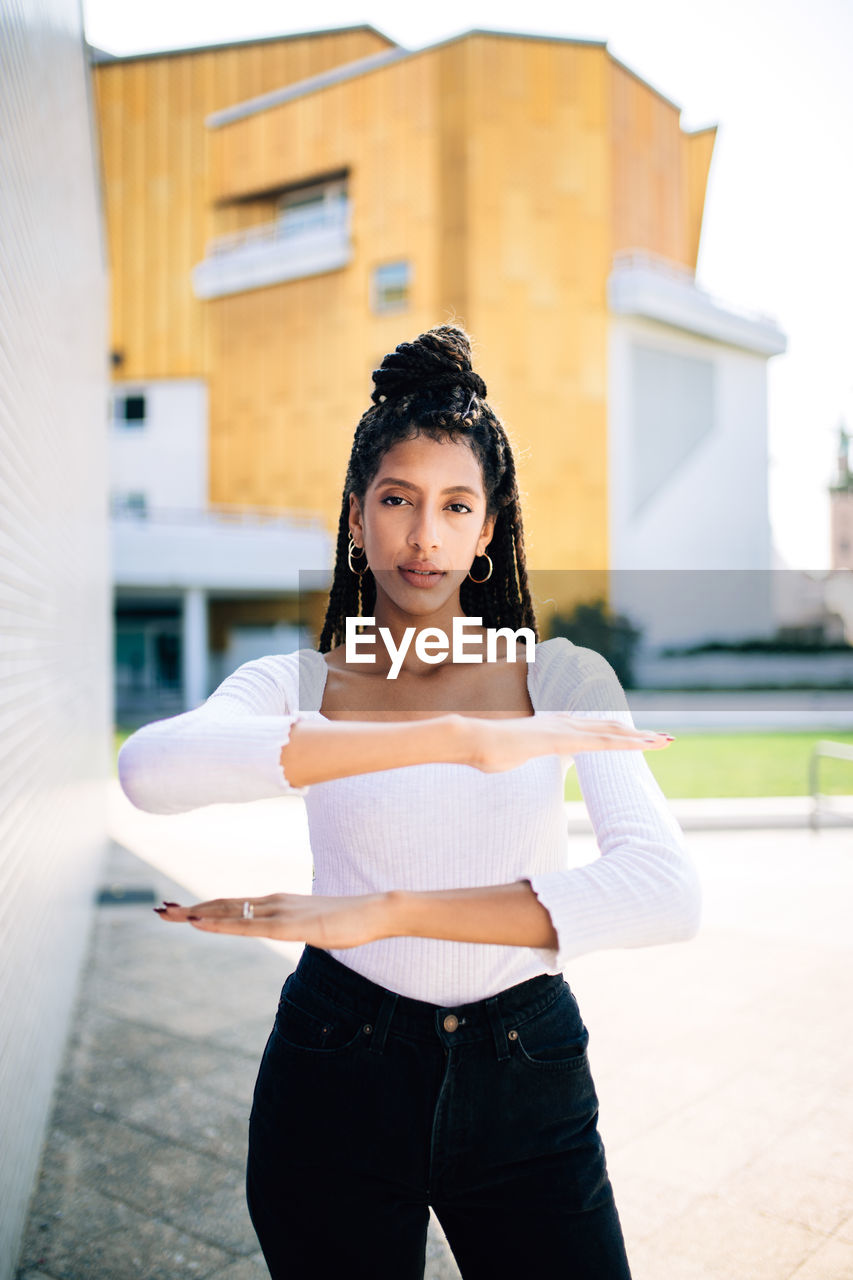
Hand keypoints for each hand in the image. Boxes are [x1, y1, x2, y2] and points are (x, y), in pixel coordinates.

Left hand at [154, 891, 391, 947]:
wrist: (375, 911)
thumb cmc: (349, 919)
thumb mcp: (313, 926)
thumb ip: (297, 927)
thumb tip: (289, 933)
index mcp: (276, 903)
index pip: (233, 905)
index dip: (204, 907)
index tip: (179, 910)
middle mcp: (272, 902)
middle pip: (223, 905)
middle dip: (190, 909)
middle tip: (160, 910)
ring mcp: (279, 912)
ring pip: (228, 912)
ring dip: (196, 913)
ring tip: (169, 914)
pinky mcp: (289, 926)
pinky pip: (246, 926)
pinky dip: (218, 924)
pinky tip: (200, 923)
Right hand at [470, 713, 673, 772]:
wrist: (472, 739)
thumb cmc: (486, 750)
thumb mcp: (512, 756)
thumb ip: (522, 754)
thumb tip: (517, 756)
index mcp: (554, 725)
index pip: (594, 730)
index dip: (618, 734)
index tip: (638, 738)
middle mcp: (564, 723)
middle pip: (609, 728)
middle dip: (638, 735)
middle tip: (665, 739)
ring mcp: (564, 730)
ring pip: (611, 734)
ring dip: (640, 738)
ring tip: (665, 741)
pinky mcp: (563, 740)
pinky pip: (601, 744)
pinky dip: (624, 745)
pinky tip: (642, 746)